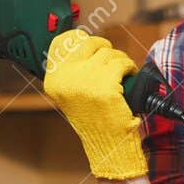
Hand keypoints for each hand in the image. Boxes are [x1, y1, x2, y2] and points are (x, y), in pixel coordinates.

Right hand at [44, 29, 147, 180]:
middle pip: (88, 43)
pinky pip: (122, 62)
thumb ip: (71, 72)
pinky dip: (129, 66)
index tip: (92, 45)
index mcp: (53, 81)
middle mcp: (65, 78)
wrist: (106, 144)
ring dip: (119, 59)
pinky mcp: (106, 85)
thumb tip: (81, 42)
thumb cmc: (93, 119)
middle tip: (112, 62)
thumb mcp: (71, 95)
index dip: (79, 39)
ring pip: (108, 53)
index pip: (61, 43)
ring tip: (122, 73)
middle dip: (104, 49)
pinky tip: (129, 74)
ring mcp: (86, 80)